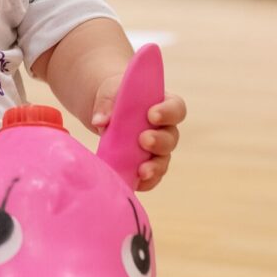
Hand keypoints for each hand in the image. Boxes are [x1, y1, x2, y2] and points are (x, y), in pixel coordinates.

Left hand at [90, 75, 185, 191]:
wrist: (106, 111)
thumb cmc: (114, 97)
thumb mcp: (109, 93)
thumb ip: (106, 104)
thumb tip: (100, 121)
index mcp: (163, 105)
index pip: (176, 109)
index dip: (168, 112)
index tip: (152, 115)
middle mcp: (165, 129)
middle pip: (171, 138)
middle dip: (160, 141)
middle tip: (144, 140)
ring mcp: (157, 150)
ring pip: (163, 160)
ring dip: (155, 166)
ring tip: (142, 171)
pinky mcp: (145, 165)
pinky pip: (151, 177)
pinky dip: (145, 182)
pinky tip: (136, 183)